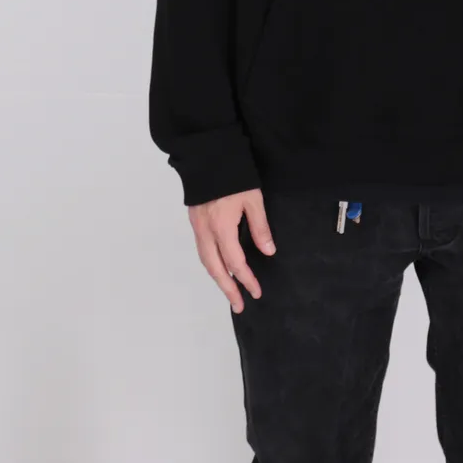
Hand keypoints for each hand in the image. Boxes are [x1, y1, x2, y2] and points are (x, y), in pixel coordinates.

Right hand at [188, 187, 276, 312]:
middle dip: (227, 289)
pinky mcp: (195, 221)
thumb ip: (260, 226)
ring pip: (206, 261)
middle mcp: (206, 232)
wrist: (207, 156)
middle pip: (215, 269)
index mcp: (222, 228)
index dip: (246, 279)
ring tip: (229, 291)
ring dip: (217, 278)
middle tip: (238, 305)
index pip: (235, 262)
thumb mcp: (253, 199)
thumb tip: (268, 251)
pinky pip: (202, 250)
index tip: (256, 292)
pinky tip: (218, 266)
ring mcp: (198, 227)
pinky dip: (211, 264)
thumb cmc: (234, 176)